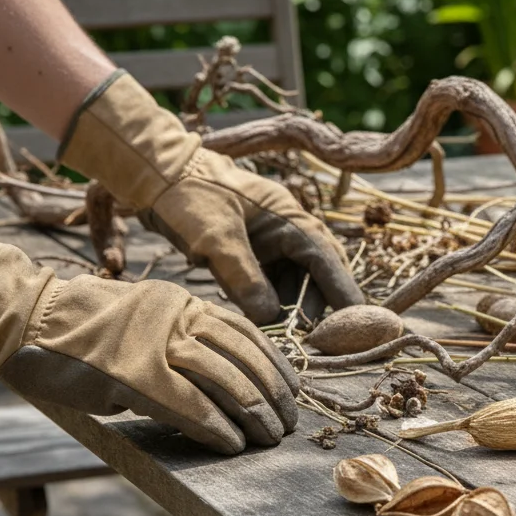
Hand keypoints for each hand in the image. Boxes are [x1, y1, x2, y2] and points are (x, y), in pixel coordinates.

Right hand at [0, 219, 298, 453]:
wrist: (23, 320)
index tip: (292, 390)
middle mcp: (176, 316)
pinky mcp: (131, 374)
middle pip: (243, 357)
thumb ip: (180, 344)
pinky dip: (215, 427)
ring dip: (252, 414)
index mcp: (182, 302)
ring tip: (267, 439)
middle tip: (285, 424)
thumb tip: (219, 384)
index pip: (246, 332)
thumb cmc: (79, 330)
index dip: (275, 365)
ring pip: (224, 379)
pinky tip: (231, 444)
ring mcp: (154, 343)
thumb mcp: (142, 323)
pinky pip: (189, 403)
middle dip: (271, 395)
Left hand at [59, 71, 363, 323]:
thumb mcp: (215, 239)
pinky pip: (272, 281)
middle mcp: (289, 230)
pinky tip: (262, 320)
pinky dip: (270, 301)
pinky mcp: (253, 250)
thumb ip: (243, 278)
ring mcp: (271, 240)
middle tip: (315, 341)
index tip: (358, 326)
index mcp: (291, 219)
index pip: (328, 263)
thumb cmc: (189, 197)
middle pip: (317, 275)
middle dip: (318, 307)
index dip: (343, 295)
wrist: (157, 174)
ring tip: (287, 337)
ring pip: (294, 281)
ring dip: (291, 308)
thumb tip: (272, 319)